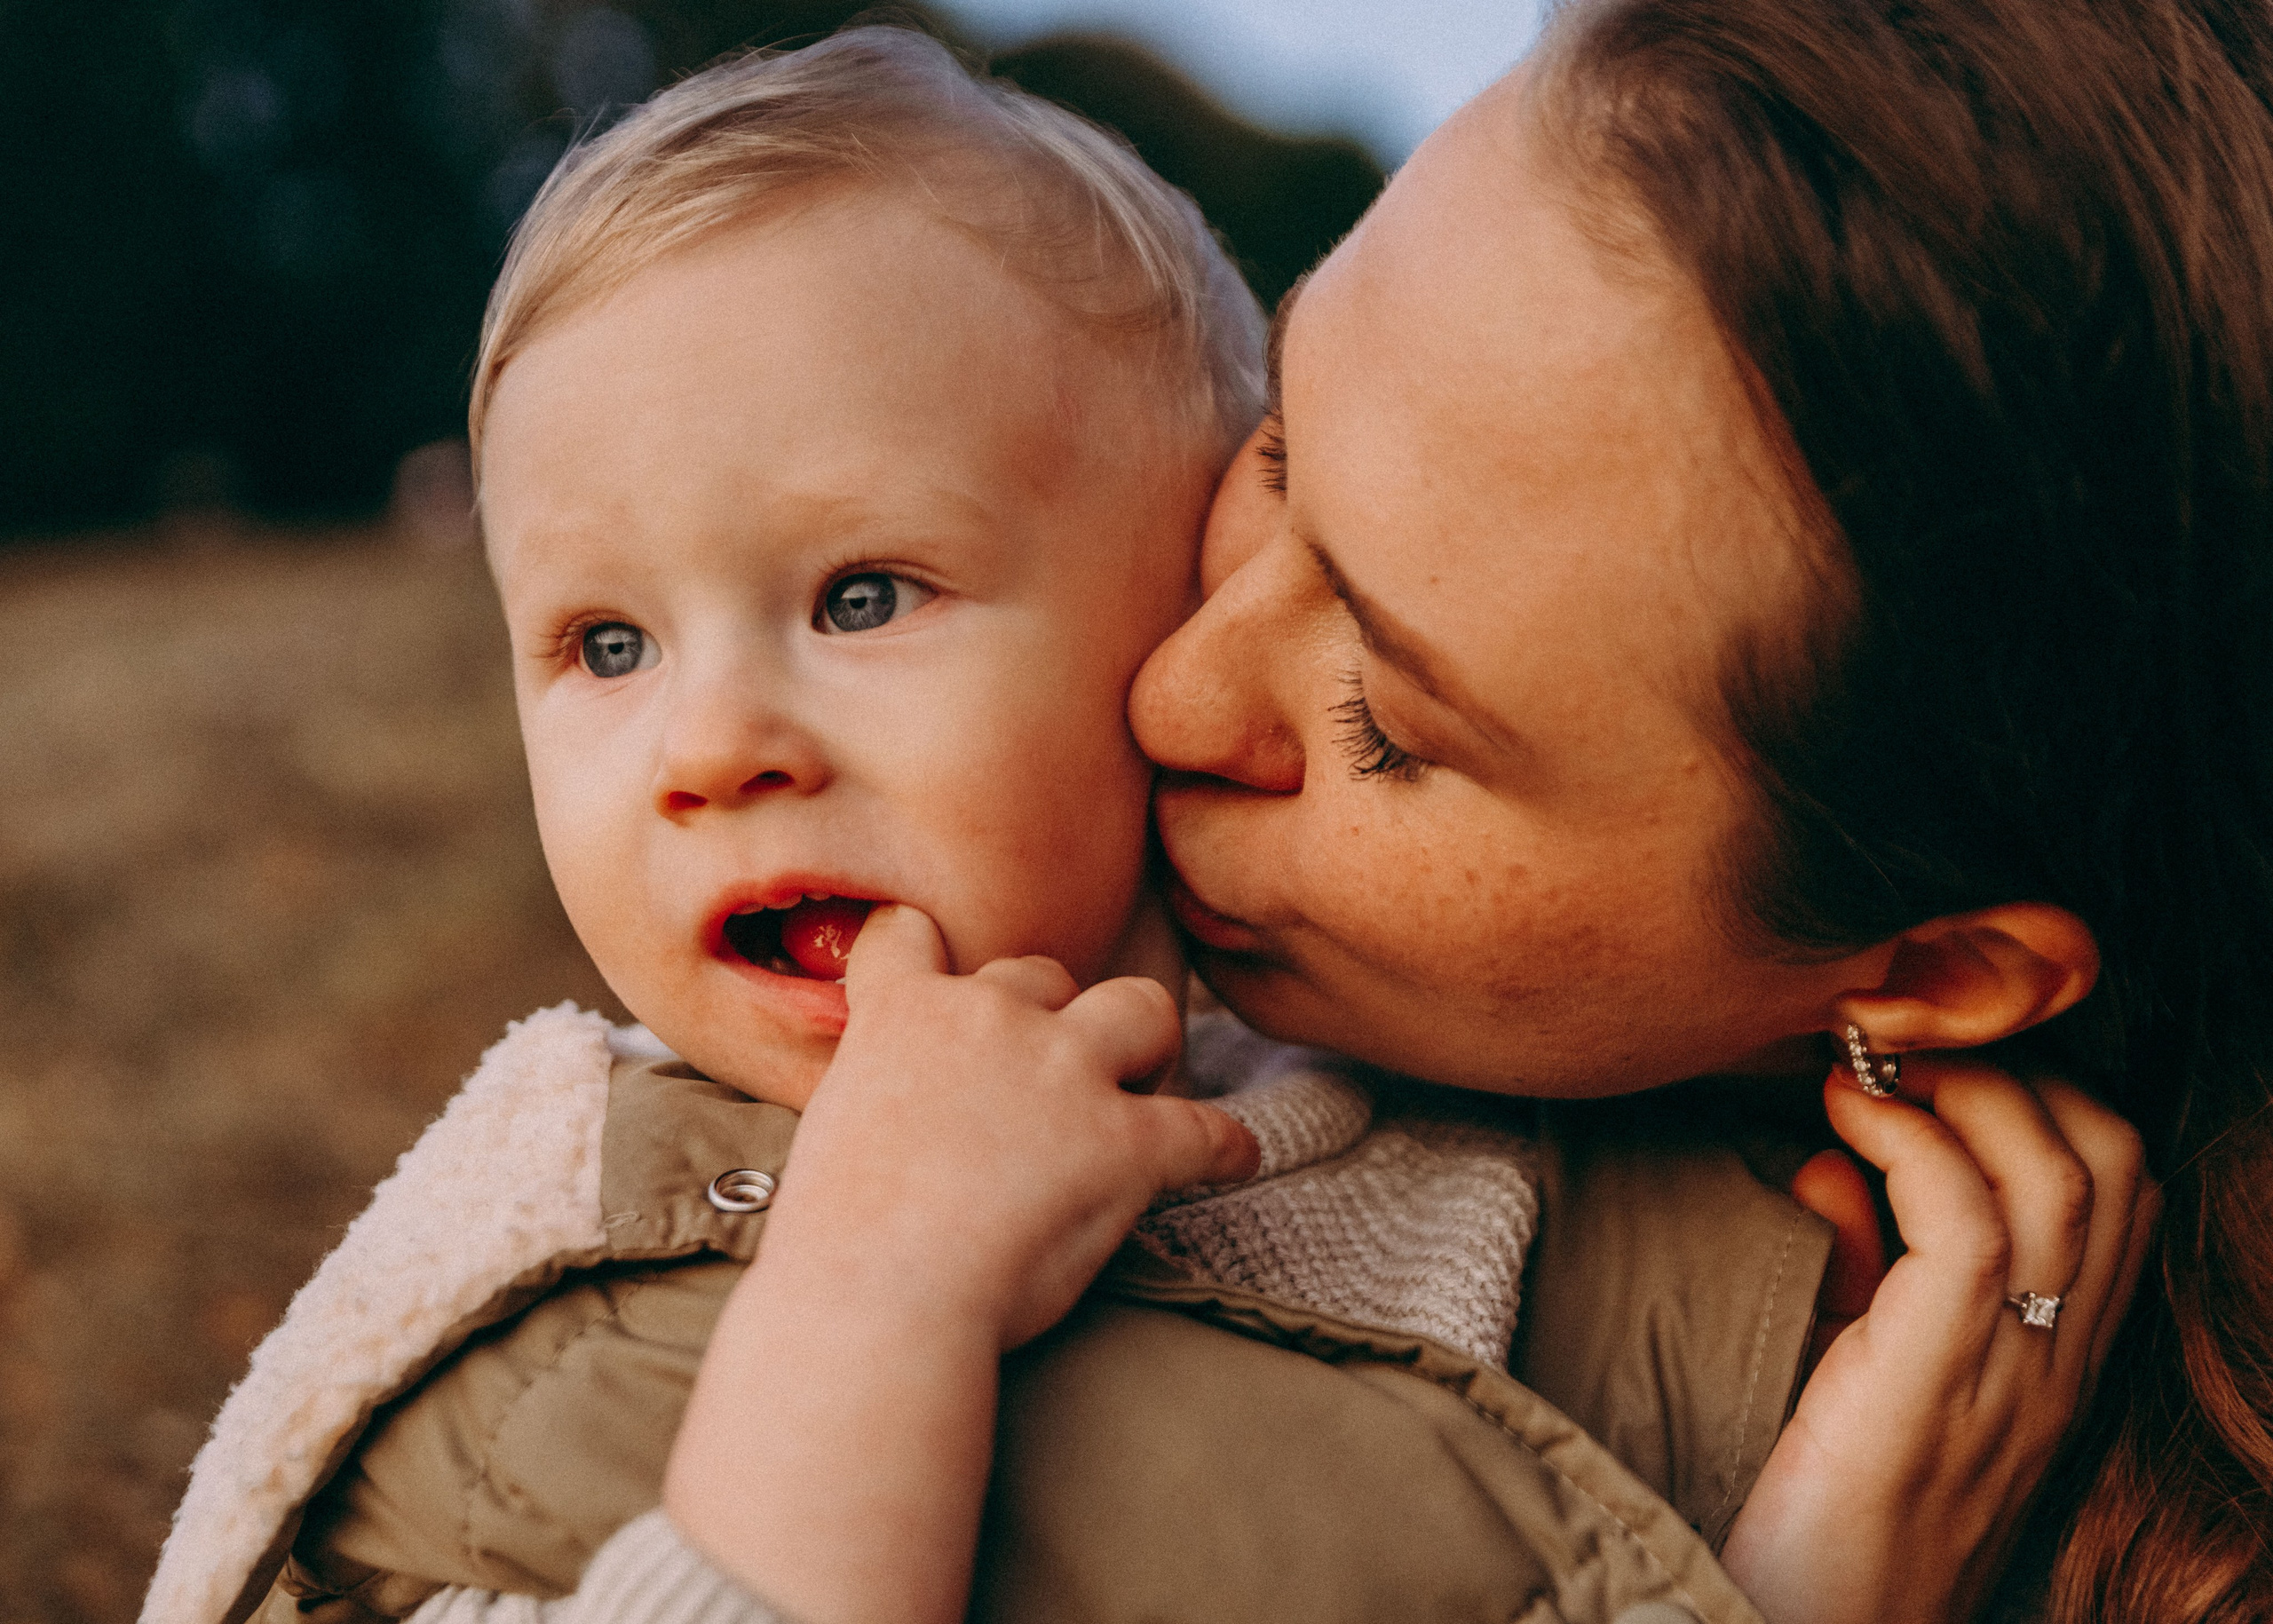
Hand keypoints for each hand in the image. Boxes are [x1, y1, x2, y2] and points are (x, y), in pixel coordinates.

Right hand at [664, 904, 1256, 1623]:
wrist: (875, 1303)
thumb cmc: (836, 1248)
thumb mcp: (832, 1130)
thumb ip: (882, 1088)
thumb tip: (912, 1108)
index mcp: (902, 1013)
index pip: (910, 934)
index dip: (929, 957)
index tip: (946, 990)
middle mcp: (988, 1019)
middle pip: (1041, 973)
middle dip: (1050, 1019)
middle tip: (1045, 1088)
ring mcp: (1063, 1073)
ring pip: (1143, 1007)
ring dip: (1143, 1048)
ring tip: (1138, 1095)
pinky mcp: (1127, 1142)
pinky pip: (1208, 1129)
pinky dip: (1224, 1149)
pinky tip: (1230, 1162)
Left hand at [1720, 1057, 2158, 1623]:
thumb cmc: (1822, 1495)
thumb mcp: (1864, 1360)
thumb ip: (1869, 1261)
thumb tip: (1833, 1157)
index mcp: (2056, 1353)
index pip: (2119, 1187)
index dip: (2045, 1092)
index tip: (1941, 1059)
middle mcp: (2058, 1360)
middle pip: (2112, 1158)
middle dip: (2017, 1067)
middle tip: (1904, 1046)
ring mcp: (2012, 1372)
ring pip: (2058, 1173)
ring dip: (1965, 1085)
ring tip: (1872, 1065)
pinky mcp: (1938, 1381)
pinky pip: (1967, 1224)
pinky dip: (1911, 1140)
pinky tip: (1846, 1116)